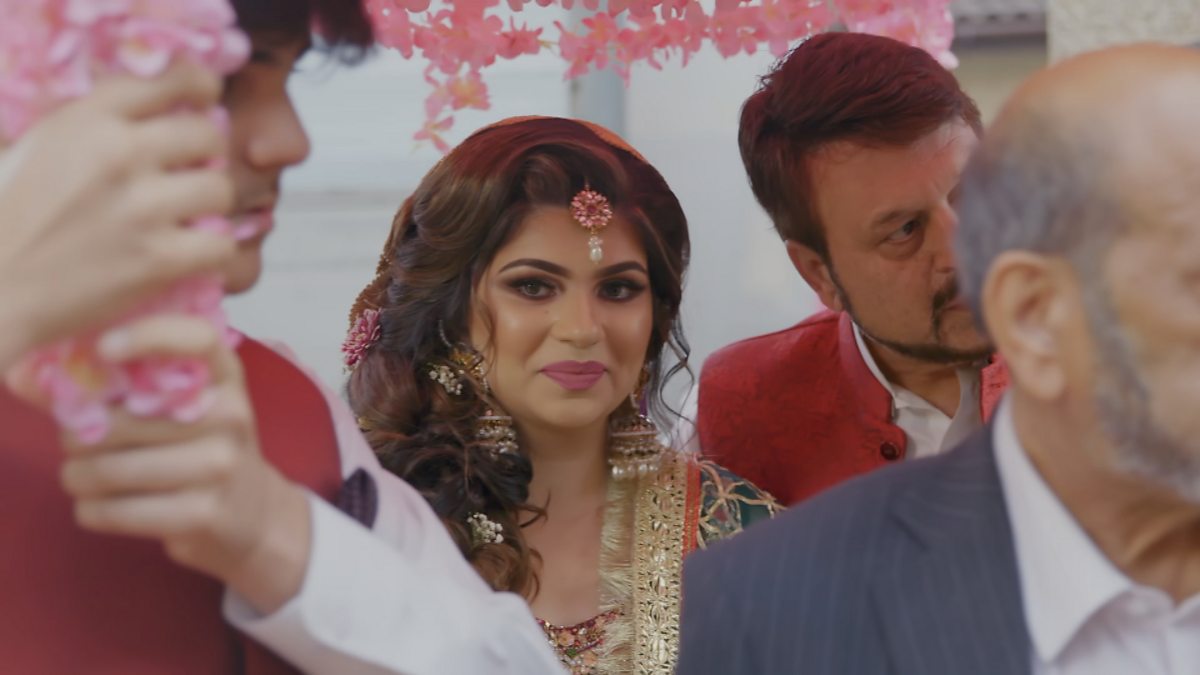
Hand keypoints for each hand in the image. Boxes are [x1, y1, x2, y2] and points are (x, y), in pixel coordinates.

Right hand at [0, 61, 235, 368]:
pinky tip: (188, 253)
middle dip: (205, 154)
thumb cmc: (9, 217)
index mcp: (87, 119)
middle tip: (190, 172)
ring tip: (187, 216)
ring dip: (210, 204)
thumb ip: (94, 122)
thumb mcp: (40, 144)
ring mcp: (141, 207)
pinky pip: (221, 243)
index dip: (200, 87)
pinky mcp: (158, 259)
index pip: (172, 81)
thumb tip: (154, 105)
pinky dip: (211, 250)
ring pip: (220, 188)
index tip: (205, 100)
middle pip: (207, 134)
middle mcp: (118, 154)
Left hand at [10, 316, 312, 613]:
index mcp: (224, 376)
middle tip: (78, 442)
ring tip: (84, 476)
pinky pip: (112, 511)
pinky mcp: (203, 514)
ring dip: (76, 477)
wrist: (251, 512)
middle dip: (75, 436)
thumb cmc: (198, 447)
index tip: (103, 349)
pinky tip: (103, 505)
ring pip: (105, 470)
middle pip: (115, 421)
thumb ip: (117, 385)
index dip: (146, 335)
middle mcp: (229, 414)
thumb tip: (22, 375)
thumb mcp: (180, 405)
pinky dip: (91, 510)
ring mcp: (220, 465)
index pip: (196, 337)